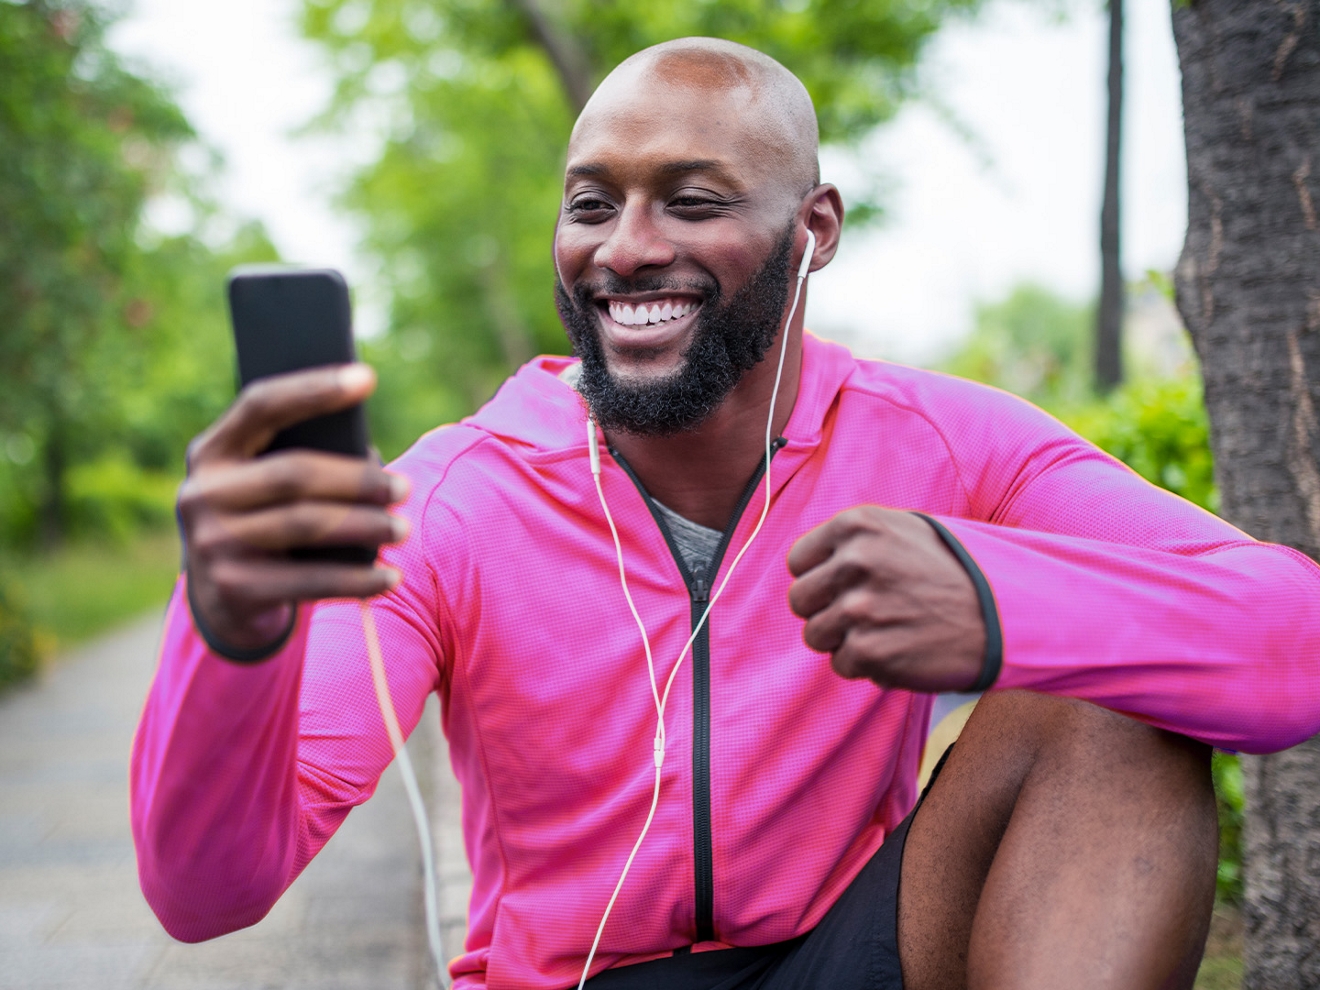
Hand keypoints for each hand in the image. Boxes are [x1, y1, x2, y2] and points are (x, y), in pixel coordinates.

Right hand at [177, 364, 408, 651]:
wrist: (223, 602)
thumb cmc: (264, 524)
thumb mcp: (265, 487)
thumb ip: (301, 462)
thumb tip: (369, 457)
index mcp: (212, 451)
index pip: (262, 405)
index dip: (315, 390)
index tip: (367, 378)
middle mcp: (203, 493)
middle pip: (294, 473)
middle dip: (358, 479)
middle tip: (403, 488)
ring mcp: (212, 542)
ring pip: (306, 523)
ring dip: (365, 526)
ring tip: (402, 529)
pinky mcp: (233, 588)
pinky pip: (309, 580)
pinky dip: (357, 579)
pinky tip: (389, 576)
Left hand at [787, 506, 984, 691]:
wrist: (1007, 613)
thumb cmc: (956, 572)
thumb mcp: (907, 530)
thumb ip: (855, 540)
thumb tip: (812, 563)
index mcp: (857, 525)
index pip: (798, 561)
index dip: (820, 578)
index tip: (844, 587)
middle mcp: (854, 562)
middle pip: (800, 601)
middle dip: (826, 611)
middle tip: (866, 614)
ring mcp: (860, 608)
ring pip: (816, 635)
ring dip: (845, 640)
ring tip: (886, 631)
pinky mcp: (869, 651)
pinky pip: (842, 665)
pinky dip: (867, 665)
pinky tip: (900, 649)